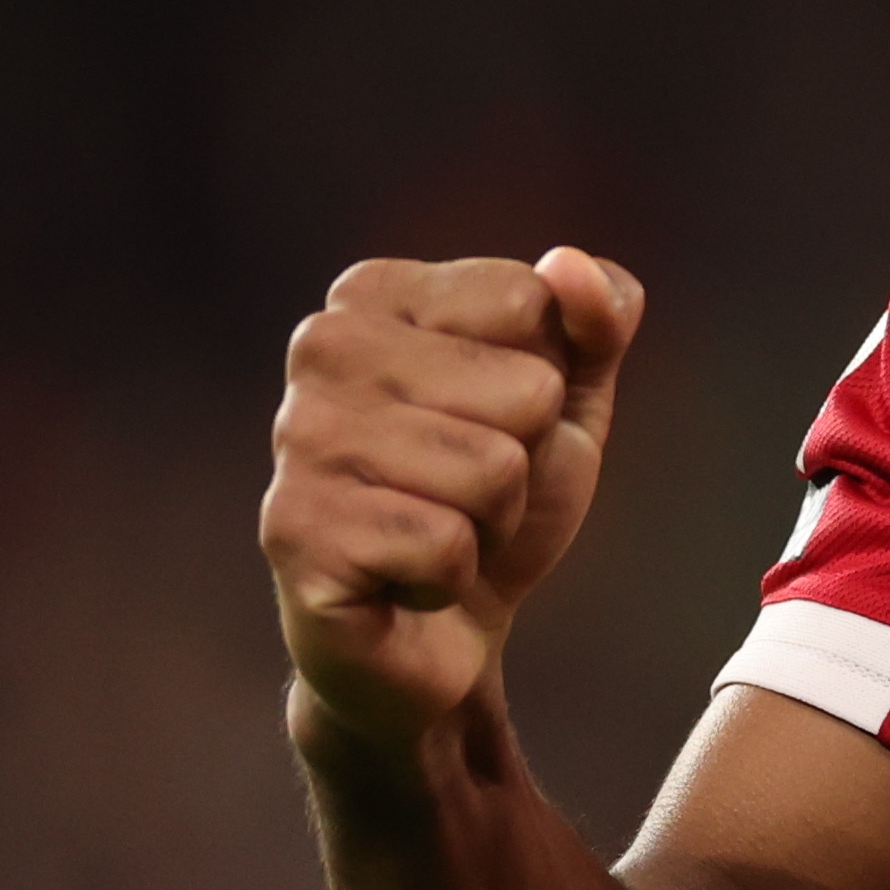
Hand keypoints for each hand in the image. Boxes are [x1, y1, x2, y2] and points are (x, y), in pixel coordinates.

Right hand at [265, 248, 644, 780]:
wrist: (444, 625)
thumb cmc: (498, 492)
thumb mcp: (573, 394)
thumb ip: (595, 318)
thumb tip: (568, 265)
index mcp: (374, 293)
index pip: (528, 300)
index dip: (546, 379)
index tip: (491, 417)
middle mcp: (319, 349)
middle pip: (525, 390)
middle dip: (525, 459)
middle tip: (469, 490)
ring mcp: (297, 440)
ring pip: (491, 471)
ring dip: (492, 521)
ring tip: (441, 529)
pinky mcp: (294, 533)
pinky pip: (444, 546)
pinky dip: (452, 574)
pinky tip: (405, 577)